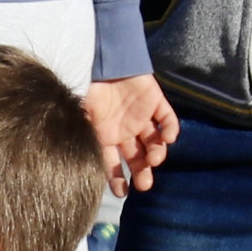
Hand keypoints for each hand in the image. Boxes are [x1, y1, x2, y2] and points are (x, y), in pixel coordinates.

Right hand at [85, 72, 176, 190]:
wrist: (103, 57)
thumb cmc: (87, 87)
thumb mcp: (80, 116)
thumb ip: (84, 138)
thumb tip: (81, 163)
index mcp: (105, 135)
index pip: (112, 163)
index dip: (117, 179)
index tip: (123, 193)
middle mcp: (124, 130)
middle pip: (136, 157)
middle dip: (141, 172)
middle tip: (145, 184)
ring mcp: (141, 117)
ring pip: (154, 143)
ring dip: (156, 154)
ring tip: (153, 158)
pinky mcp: (156, 102)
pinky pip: (168, 120)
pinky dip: (170, 130)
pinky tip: (167, 139)